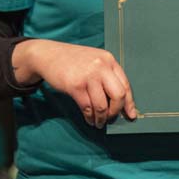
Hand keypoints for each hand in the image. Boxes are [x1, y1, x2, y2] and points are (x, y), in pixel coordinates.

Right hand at [13, 39, 136, 127]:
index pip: (125, 85)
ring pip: (102, 105)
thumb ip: (106, 76)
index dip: (129, 103)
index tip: (130, 115)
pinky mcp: (75, 86)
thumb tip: (118, 102)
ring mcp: (88, 76)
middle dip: (116, 112)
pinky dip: (89, 117)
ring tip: (98, 123)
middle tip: (111, 119)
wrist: (48, 55)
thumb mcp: (94, 61)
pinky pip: (87, 107)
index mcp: (109, 60)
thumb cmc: (72, 61)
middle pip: (118, 96)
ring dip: (101, 118)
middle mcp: (101, 67)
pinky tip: (89, 120)